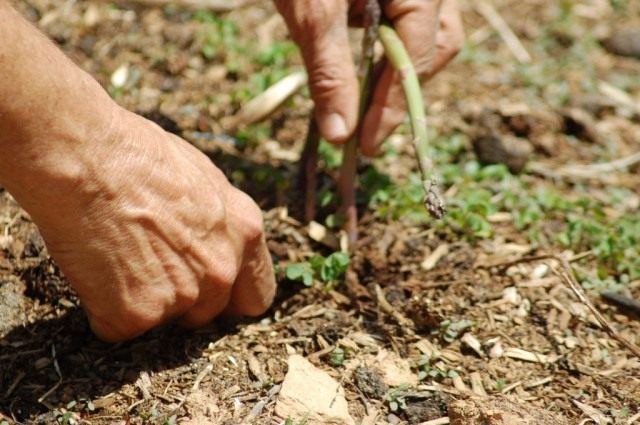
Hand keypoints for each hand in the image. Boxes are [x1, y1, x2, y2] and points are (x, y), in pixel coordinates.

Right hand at [24, 109, 276, 341]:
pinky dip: (102, 310)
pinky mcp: (138, 314)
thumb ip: (217, 222)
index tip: (211, 295)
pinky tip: (92, 268)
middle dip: (179, 299)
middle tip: (144, 264)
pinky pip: (118, 327)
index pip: (256, 296)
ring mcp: (182, 295)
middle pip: (206, 314)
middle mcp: (222, 270)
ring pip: (162, 322)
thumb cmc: (134, 154)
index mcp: (244, 232)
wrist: (85, 154)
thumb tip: (211, 238)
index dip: (230, 298)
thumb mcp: (201, 178)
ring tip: (114, 256)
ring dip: (139, 302)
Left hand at [275, 0, 463, 155]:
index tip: (366, 146)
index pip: (417, 57)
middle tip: (364, 127)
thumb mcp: (312, 11)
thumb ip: (330, 71)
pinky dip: (382, 45)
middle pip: (433, 45)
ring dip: (392, 68)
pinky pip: (404, 18)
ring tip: (360, 95)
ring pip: (422, 33)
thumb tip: (338, 134)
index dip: (393, 108)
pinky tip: (358, 54)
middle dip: (399, 90)